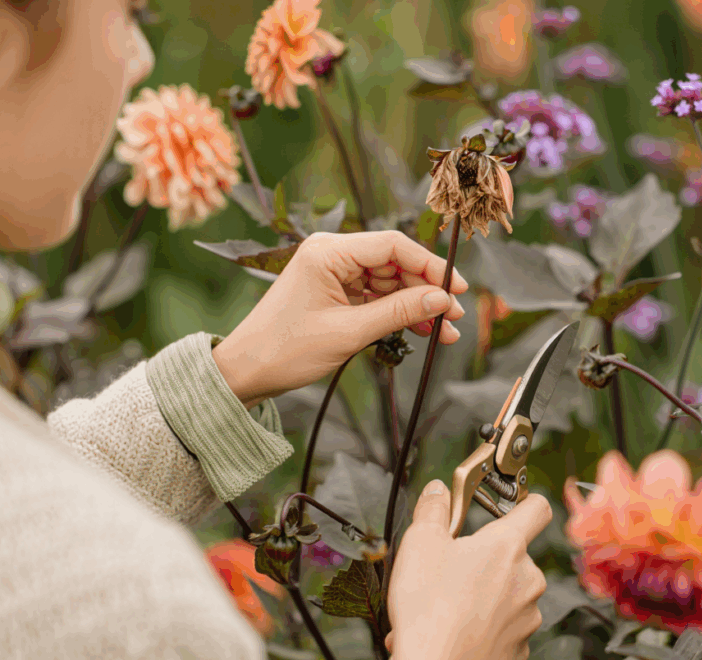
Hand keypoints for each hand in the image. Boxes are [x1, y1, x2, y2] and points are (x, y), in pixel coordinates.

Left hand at [211, 231, 467, 407]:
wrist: (246, 372)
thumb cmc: (284, 350)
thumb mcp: (349, 332)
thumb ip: (398, 312)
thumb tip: (441, 300)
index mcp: (328, 251)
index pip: (392, 245)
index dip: (430, 266)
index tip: (456, 289)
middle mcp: (331, 254)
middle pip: (394, 262)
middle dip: (426, 289)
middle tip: (454, 315)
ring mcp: (333, 273)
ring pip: (389, 281)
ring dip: (416, 304)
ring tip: (445, 330)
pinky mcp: (334, 292)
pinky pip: (375, 296)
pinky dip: (398, 312)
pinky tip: (422, 330)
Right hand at [384, 480, 551, 659]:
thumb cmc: (429, 613)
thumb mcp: (420, 544)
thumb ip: (434, 510)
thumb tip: (438, 492)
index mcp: (507, 547)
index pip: (536, 507)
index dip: (522, 500)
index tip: (507, 503)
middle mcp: (527, 579)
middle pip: (514, 555)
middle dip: (485, 558)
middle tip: (450, 567)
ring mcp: (527, 617)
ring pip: (508, 593)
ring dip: (481, 594)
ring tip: (445, 605)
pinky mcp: (519, 648)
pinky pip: (504, 627)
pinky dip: (483, 626)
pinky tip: (454, 630)